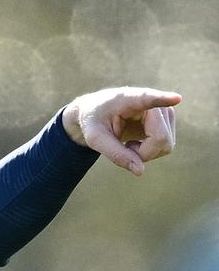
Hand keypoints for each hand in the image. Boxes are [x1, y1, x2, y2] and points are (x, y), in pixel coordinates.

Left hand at [61, 87, 181, 175]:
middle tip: (123, 148)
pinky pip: (166, 147)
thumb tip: (140, 172)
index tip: (176, 98)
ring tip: (127, 143)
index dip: (163, 99)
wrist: (98, 112)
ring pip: (166, 145)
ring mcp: (166, 111)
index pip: (149, 99)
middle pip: (161, 138)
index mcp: (130, 99)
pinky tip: (137, 142)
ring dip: (145, 153)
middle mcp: (154, 102)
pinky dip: (149, 152)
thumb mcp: (95, 139)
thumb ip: (115, 154)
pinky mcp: (169, 121)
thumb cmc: (95, 121)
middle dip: (142, 153)